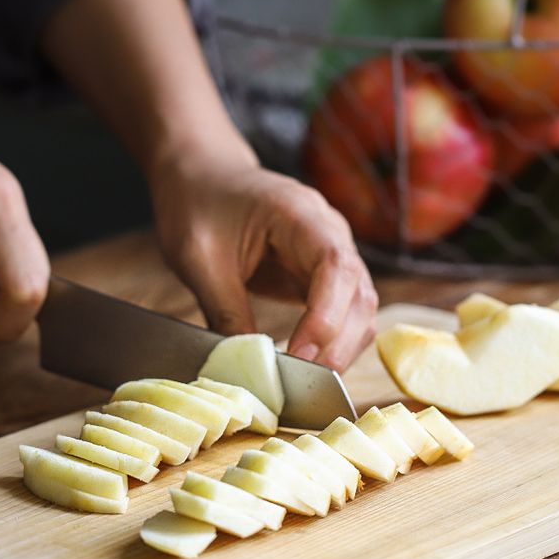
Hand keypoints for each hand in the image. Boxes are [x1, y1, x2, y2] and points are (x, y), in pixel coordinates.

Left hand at [151, 150, 377, 371]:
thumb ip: (224, 310)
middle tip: (301, 384)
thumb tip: (245, 367)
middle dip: (337, 344)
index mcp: (301, 214)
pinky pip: (344, 315)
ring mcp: (333, 254)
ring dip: (340, 350)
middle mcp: (330, 232)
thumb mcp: (198, 258)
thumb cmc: (197, 203)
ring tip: (304, 381)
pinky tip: (306, 365)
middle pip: (360, 295)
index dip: (325, 317)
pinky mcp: (324, 276)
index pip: (336, 267)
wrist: (202, 174)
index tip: (299, 356)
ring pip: (361, 310)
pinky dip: (332, 344)